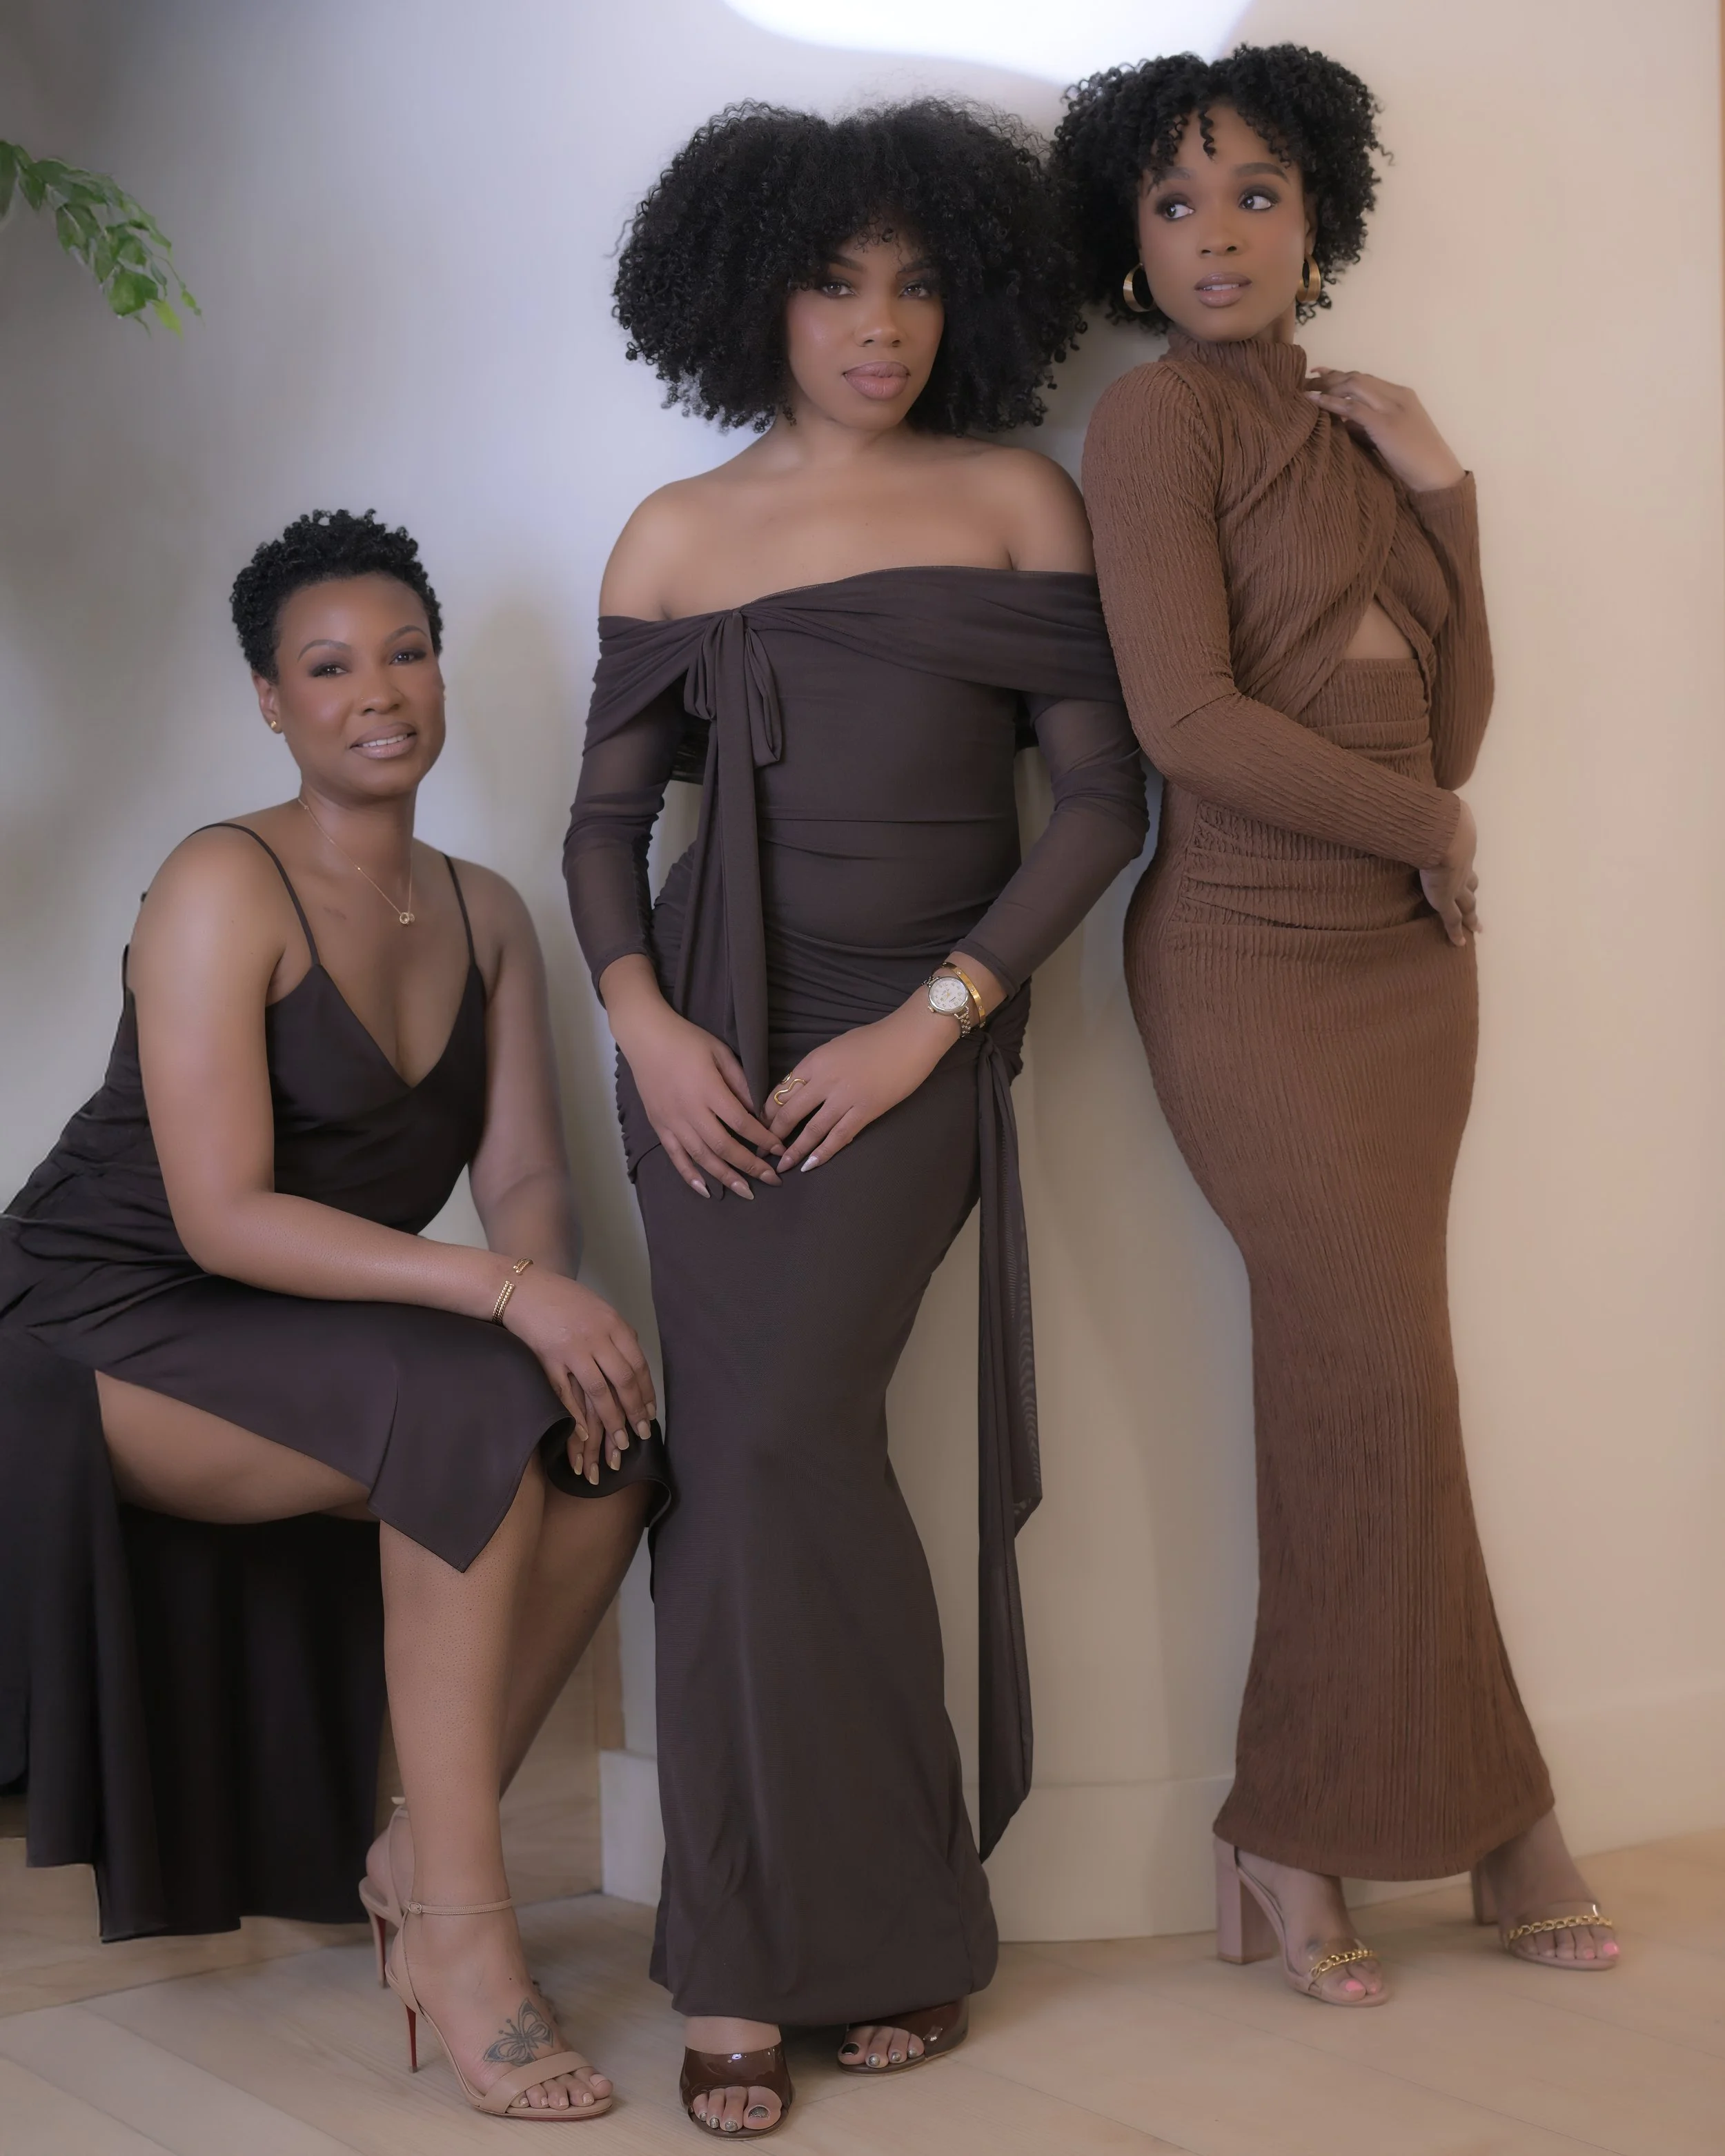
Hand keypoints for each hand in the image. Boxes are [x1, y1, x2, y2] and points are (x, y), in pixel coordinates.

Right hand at [502, 1270, 655, 1484]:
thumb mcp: (599, 1308)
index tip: (650, 1413)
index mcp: (613, 1323)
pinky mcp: (548, 1360)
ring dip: (612, 1419)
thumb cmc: (562, 1298)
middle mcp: (596, 1337)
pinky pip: (565, 1393)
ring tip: (620, 1441)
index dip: (646, 1392)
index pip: (638, 1364)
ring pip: (599, 1391)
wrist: (523, 1289)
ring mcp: (572, 1349)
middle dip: (635, 1410)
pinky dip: (576, 1415)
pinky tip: (585, 1433)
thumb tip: (633, 1358)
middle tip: (641, 1433)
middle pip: (623, 1380)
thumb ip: (617, 1332)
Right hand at [615, 998, 782, 1199]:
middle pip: (724, 1147)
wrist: (645, 1037)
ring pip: (701, 1157)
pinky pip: (676, 1156)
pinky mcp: (659, 1126)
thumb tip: (760, 1112)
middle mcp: (690, 1111)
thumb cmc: (687, 1041)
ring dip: (725, 1177)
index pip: (742, 1123)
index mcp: (708, 1090)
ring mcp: (672, 1121)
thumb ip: (741, 1083)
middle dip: (750, 1166)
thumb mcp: (721, 1053)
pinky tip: (706, 1190)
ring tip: (746, 1192)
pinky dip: (690, 1175)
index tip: (780, 1150)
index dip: (763, 1139)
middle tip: (772, 1180)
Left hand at [766, 999, 955, 1171]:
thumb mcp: (836, 1046)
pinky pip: (839, 1136)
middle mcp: (824, 1080)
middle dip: (773, 1134)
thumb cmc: (876, 1038)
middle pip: (789, 1112)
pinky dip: (823, 1153)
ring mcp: (845, 1098)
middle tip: (763, 1150)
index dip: (768, 1111)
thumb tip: (802, 1089)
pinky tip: (810, 1165)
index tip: (761, 1125)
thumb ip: (818, 1068)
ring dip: (794, 1150)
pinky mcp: (866, 1111)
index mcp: (814, 1061)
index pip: (781, 1090)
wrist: (910, 1038)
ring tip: (782, 1166)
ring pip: (812, 1129)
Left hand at [1305, 370, 1465, 493]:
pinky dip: (1331, 402)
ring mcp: (1392, 407)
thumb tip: (1343, 423)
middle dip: (1330, 378)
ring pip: (1354, 385)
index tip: (1319, 374)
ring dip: (1328, 386)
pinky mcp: (1385, 424)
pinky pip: (1352, 407)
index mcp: (1402, 395)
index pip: (1365, 378)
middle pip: (1357, 377)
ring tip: (1307, 392)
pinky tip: (1315, 402)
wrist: (1437, 474)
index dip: (1340, 374)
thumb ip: (1369, 425)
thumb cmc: (1415, 460)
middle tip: (1307, 384)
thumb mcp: (1392, 435)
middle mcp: (1397, 395)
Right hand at [1419, 797, 1479, 947]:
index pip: (1463, 863)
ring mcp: (1455, 885)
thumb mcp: (1432, 811)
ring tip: (1476, 927)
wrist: (1445, 834)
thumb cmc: (1436, 819)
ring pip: (1467, 905)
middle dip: (1474, 897)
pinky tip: (1458, 944)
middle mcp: (1462, 868)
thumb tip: (1414, 797)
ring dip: (1471, 915)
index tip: (1468, 878)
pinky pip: (1452, 920)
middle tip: (1478, 907)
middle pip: (1471, 886)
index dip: (1464, 871)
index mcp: (1459, 848)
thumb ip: (1425, 808)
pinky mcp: (1445, 900)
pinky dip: (1455, 932)